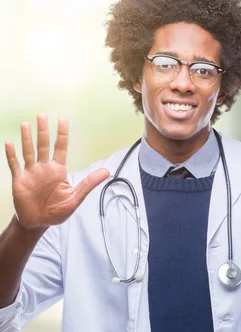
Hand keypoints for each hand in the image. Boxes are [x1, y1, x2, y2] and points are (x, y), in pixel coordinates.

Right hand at [5, 114, 109, 229]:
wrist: (39, 223)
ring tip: (25, 124)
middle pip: (43, 146)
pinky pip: (14, 165)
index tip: (62, 119)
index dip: (61, 134)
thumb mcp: (75, 197)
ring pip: (28, 152)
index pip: (60, 148)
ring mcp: (31, 173)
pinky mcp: (19, 180)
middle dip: (43, 131)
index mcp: (58, 171)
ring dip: (27, 139)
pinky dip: (12, 155)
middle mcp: (44, 168)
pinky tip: (9, 143)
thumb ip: (89, 183)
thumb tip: (107, 171)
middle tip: (42, 115)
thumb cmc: (57, 211)